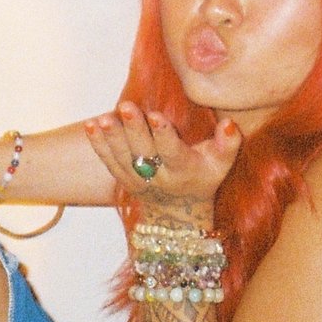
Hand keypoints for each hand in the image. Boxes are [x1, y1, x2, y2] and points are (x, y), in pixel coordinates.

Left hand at [84, 103, 238, 215]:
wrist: (178, 213)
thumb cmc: (203, 178)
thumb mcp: (221, 165)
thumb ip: (228, 144)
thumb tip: (229, 123)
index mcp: (183, 170)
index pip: (173, 152)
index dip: (164, 134)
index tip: (156, 116)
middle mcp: (158, 177)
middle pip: (143, 152)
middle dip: (134, 130)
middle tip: (126, 107)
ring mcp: (138, 179)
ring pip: (122, 157)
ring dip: (112, 137)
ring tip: (104, 118)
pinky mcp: (123, 178)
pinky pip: (109, 161)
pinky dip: (99, 144)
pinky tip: (91, 125)